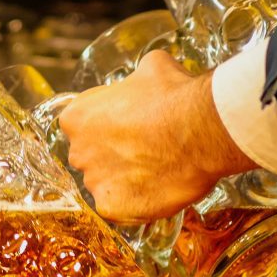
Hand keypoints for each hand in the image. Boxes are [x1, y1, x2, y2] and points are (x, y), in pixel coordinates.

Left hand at [59, 50, 255, 221]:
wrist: (200, 130)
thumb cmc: (175, 95)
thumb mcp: (151, 67)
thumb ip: (135, 80)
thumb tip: (145, 79)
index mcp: (76, 117)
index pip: (83, 125)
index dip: (109, 126)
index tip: (130, 126)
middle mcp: (78, 151)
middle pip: (91, 157)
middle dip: (113, 154)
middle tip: (146, 149)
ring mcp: (94, 183)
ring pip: (107, 184)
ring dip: (126, 180)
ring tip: (159, 170)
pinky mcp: (113, 209)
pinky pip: (121, 209)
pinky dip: (138, 202)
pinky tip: (159, 189)